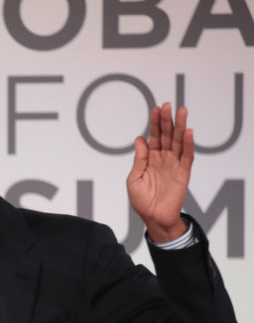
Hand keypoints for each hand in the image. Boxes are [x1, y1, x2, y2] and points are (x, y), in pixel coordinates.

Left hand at [127, 102, 192, 241]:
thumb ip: (139, 159)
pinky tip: (188, 132)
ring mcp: (174, 164)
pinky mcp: (183, 173)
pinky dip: (188, 144)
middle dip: (167, 120)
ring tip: (182, 111)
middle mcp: (163, 158)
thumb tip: (140, 139)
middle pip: (167, 135)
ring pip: (179, 142)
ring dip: (180, 126)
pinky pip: (187, 156)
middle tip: (167, 105)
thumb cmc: (142, 200)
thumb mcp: (134, 178)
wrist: (153, 217)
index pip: (154, 136)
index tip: (155, 109)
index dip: (155, 123)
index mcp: (150, 158)